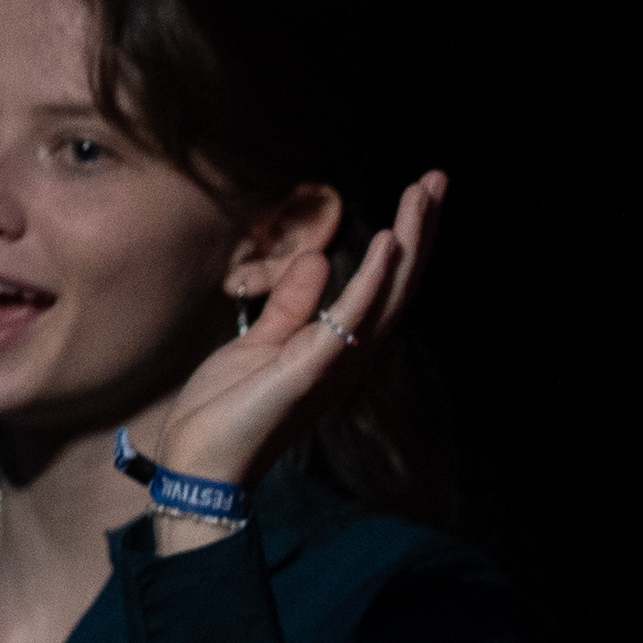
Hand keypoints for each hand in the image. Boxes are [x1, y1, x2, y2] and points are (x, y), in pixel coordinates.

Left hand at [124, 169, 442, 516]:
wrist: (203, 463)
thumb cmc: (226, 409)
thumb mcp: (258, 342)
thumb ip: (291, 304)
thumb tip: (318, 258)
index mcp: (340, 344)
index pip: (384, 284)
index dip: (404, 240)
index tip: (417, 195)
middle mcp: (353, 351)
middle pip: (400, 281)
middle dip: (421, 228)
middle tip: (438, 179)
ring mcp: (340, 359)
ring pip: (390, 292)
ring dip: (410, 240)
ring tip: (423, 194)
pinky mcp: (316, 367)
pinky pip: (353, 317)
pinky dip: (374, 278)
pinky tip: (388, 243)